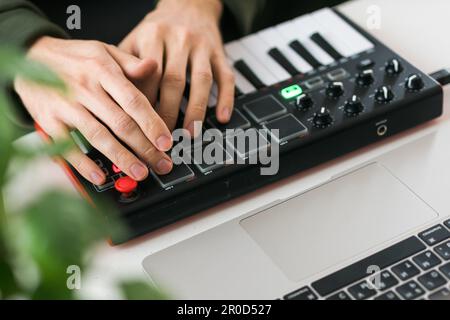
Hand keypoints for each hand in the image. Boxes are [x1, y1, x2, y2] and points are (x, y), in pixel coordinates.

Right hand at [15, 36, 173, 185]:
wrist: (31, 56)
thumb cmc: (74, 58)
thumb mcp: (104, 50)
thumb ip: (130, 63)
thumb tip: (154, 66)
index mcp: (103, 71)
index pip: (134, 101)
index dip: (152, 124)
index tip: (166, 142)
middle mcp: (86, 89)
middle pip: (121, 124)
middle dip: (145, 148)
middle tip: (161, 164)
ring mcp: (66, 105)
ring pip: (99, 136)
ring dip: (122, 158)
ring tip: (140, 173)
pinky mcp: (48, 120)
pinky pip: (67, 145)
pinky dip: (83, 163)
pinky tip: (99, 175)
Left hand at [120, 0, 234, 135]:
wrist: (188, 4)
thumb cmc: (157, 29)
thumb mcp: (135, 39)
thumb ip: (126, 65)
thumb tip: (118, 100)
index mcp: (153, 35)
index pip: (148, 75)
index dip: (144, 103)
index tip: (140, 126)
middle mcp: (179, 38)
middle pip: (173, 81)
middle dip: (168, 112)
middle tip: (163, 137)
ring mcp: (202, 45)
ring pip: (201, 80)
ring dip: (196, 110)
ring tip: (190, 133)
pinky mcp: (219, 52)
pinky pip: (226, 76)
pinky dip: (225, 98)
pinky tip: (222, 116)